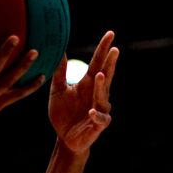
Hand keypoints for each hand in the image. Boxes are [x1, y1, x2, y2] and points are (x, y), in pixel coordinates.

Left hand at [50, 30, 117, 152]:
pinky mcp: (99, 124)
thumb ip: (59, 73)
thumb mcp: (57, 91)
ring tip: (100, 75)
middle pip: (106, 75)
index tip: (110, 34)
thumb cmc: (63, 114)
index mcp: (88, 84)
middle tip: (115, 49)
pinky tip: (92, 111)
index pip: (97, 63)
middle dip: (110, 63)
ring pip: (103, 95)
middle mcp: (97, 94)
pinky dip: (97, 115)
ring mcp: (100, 108)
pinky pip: (100, 118)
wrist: (65, 138)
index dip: (103, 49)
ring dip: (102, 86)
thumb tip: (58, 51)